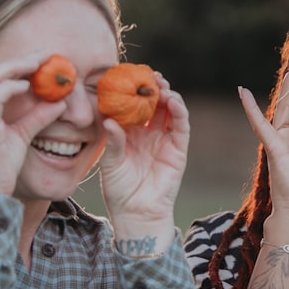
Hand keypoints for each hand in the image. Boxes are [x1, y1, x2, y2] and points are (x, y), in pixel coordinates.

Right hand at [0, 53, 66, 194]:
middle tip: (44, 53)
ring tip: (39, 62)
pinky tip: (28, 86)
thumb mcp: (21, 136)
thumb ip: (37, 119)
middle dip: (19, 60)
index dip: (17, 66)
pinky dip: (10, 88)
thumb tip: (59, 103)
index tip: (41, 59)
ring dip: (16, 67)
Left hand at [99, 72, 189, 231]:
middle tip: (147, 75)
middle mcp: (148, 133)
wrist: (136, 213)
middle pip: (153, 104)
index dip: (131, 90)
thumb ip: (112, 141)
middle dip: (152, 88)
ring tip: (160, 84)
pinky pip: (181, 126)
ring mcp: (164, 140)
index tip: (126, 74)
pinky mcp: (178, 149)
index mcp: (129, 134)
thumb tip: (108, 119)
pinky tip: (172, 100)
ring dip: (167, 95)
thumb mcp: (110, 163)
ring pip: (169, 111)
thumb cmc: (119, 190)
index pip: (132, 106)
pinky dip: (179, 111)